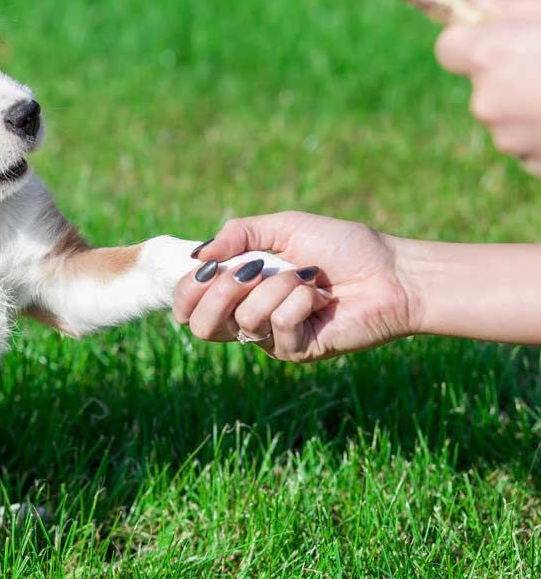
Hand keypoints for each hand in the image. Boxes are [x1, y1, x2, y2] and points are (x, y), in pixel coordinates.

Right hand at [174, 212, 417, 361]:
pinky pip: (278, 325)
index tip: (207, 269)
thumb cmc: (342, 247)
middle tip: (251, 271)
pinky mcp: (298, 351)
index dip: (188, 291)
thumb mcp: (284, 227)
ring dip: (276, 287)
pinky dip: (300, 300)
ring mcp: (272, 339)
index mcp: (240, 291)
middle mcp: (250, 318)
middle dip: (221, 292)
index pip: (190, 306)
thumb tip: (197, 257)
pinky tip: (321, 297)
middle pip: (202, 325)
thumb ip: (238, 235)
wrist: (391, 271)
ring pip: (245, 319)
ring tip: (307, 278)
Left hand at [436, 0, 540, 175]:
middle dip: (511, 73)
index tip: (494, 35)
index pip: (448, 47)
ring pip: (509, 117)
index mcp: (491, 56)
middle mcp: (488, 102)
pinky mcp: (535, 167)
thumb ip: (516, 5)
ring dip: (533, 105)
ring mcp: (510, 140)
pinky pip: (532, 144)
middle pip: (483, 85)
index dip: (472, 40)